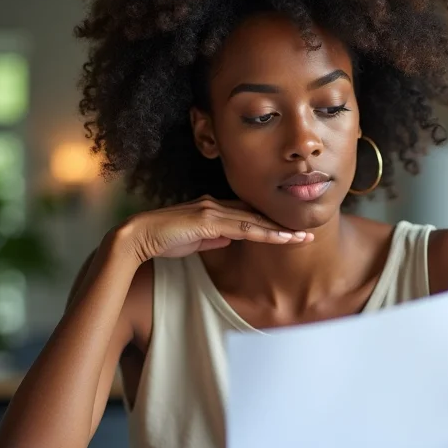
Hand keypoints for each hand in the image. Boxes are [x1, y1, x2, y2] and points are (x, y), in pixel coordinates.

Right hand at [116, 195, 312, 262]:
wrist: (139, 236)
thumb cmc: (163, 240)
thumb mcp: (194, 241)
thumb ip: (214, 238)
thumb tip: (231, 239)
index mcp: (213, 210)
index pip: (248, 216)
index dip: (270, 223)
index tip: (290, 231)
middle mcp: (216, 205)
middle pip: (256, 215)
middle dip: (282, 224)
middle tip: (307, 232)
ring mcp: (213, 211)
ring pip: (254, 221)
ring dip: (280, 230)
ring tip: (303, 238)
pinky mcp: (208, 221)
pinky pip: (243, 228)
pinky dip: (264, 233)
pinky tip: (281, 238)